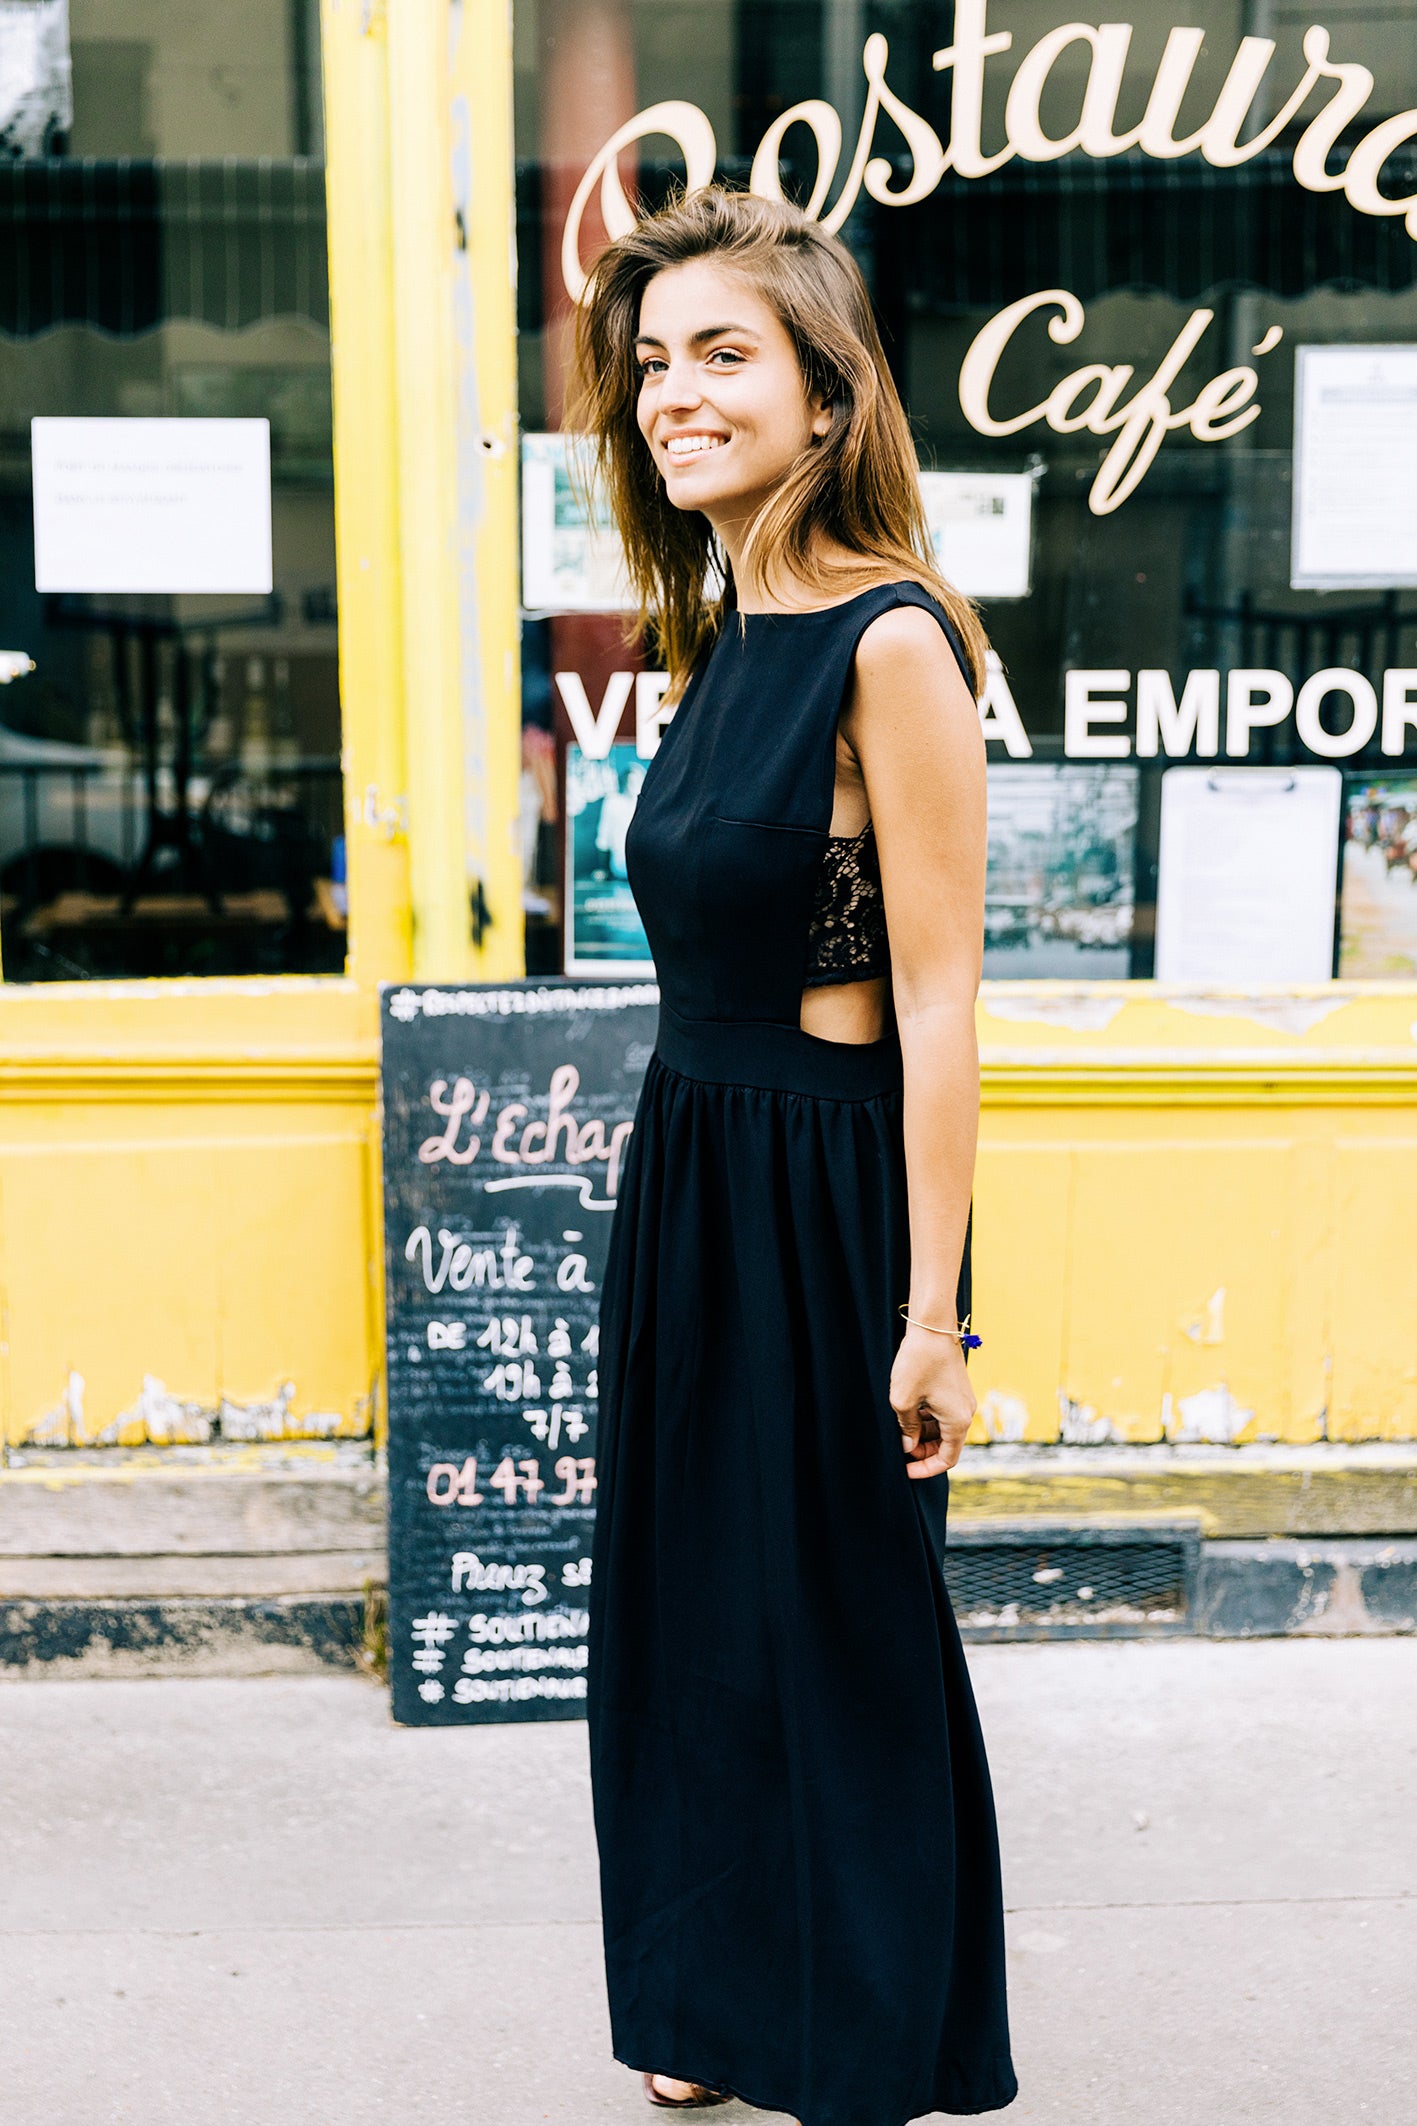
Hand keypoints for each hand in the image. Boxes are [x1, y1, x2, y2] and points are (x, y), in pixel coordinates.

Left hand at [890, 1323, 975, 1478]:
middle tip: (899, 1448)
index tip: (906, 1470)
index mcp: (957, 1421)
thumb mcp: (903, 1400)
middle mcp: (966, 1413)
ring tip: (899, 1427)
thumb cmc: (917, 1362)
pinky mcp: (956, 1389)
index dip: (926, 1468)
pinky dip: (927, 1418)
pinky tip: (908, 1410)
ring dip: (923, 1433)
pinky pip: (944, 1413)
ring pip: (943, 1428)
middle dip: (923, 1451)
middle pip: (946, 1445)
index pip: (947, 1459)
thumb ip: (906, 1428)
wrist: (932, 1327)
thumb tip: (908, 1446)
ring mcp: (962, 1400)